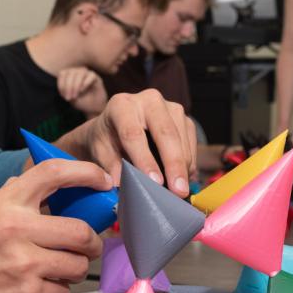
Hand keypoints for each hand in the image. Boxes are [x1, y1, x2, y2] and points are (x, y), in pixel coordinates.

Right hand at [0, 159, 109, 292]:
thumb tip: (47, 183)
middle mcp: (15, 228)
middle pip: (80, 229)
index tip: (103, 181)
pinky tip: (39, 290)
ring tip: (57, 271)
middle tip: (88, 247)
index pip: (54, 173)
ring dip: (74, 269)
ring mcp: (23, 263)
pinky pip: (63, 292)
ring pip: (77, 264)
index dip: (86, 173)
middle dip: (92, 242)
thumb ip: (14, 199)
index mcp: (5, 203)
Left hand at [55, 90, 196, 196]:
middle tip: (178, 192)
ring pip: (182, 139)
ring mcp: (170, 107)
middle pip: (165, 132)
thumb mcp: (101, 152)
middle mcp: (149, 100)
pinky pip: (191, 145)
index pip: (133, 134)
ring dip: (183, 168)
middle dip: (173, 164)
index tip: (154, 182)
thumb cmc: (107, 140)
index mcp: (122, 105)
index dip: (144, 159)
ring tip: (180, 192)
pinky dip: (188, 165)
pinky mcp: (185, 119)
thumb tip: (121, 186)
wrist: (117, 126)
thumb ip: (110, 167)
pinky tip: (181, 180)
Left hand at [57, 66, 107, 116]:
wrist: (93, 107)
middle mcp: (78, 71)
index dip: (61, 84)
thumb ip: (66, 88)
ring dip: (76, 85)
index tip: (64, 96)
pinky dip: (85, 83)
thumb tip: (65, 83)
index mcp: (69, 74)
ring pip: (80, 73)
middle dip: (68, 86)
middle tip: (70, 98)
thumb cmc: (80, 100)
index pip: (63, 73)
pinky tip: (82, 91)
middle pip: (70, 72)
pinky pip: (90, 76)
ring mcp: (87, 73)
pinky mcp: (95, 77)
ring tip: (76, 96)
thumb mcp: (70, 96)